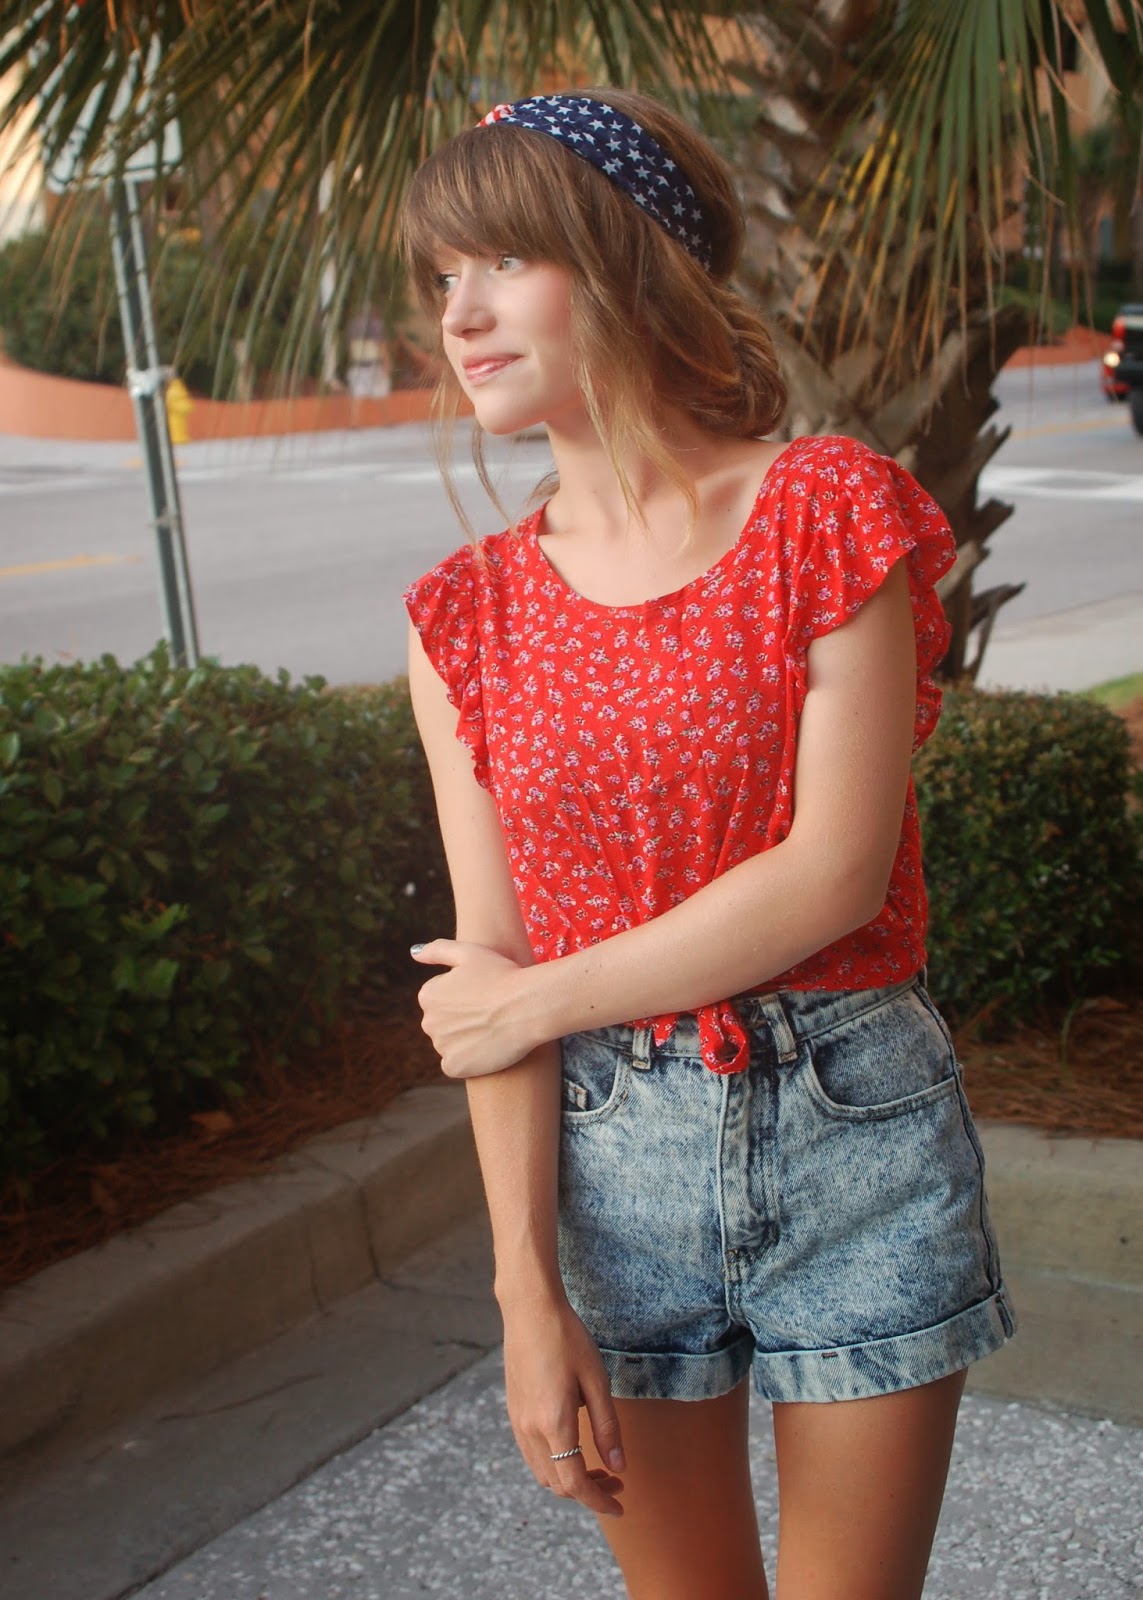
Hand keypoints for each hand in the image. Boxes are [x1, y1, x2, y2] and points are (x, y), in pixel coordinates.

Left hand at [411, 938, 538, 1077]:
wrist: (528, 1007)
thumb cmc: (502, 974)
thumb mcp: (468, 951)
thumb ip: (437, 950)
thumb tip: (414, 953)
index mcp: (428, 995)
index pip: (440, 999)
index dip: (465, 995)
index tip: (482, 994)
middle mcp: (428, 1022)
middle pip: (443, 1023)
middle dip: (460, 1019)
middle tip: (489, 1013)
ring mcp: (441, 1047)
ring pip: (450, 1044)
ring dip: (465, 1040)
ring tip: (491, 1029)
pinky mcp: (455, 1067)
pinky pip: (456, 1065)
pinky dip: (468, 1060)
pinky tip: (486, 1048)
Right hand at [501, 1292, 625, 1518]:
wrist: (530, 1309)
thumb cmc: (567, 1338)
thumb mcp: (596, 1380)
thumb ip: (607, 1427)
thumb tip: (619, 1468)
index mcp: (554, 1422)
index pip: (575, 1482)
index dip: (599, 1501)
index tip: (620, 1506)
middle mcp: (530, 1428)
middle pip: (558, 1484)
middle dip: (588, 1492)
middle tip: (616, 1482)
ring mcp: (517, 1421)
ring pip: (542, 1473)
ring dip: (569, 1480)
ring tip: (597, 1468)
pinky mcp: (513, 1412)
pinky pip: (532, 1455)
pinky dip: (553, 1465)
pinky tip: (572, 1448)